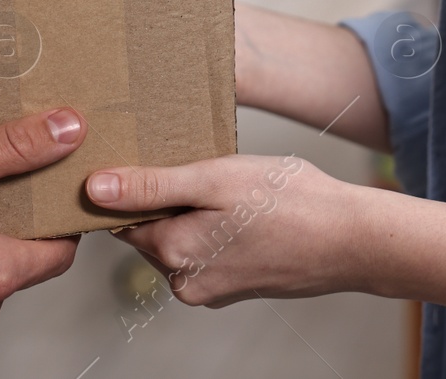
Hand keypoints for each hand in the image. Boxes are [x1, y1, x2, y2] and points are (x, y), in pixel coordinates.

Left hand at [86, 154, 367, 305]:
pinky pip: (208, 249)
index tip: (150, 157)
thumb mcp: (215, 179)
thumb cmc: (290, 202)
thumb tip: (94, 189)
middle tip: (199, 163)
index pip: (121, 218)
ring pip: (181, 238)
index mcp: (173, 253)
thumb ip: (152, 186)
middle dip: (166, 196)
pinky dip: (216, 226)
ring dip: (193, 210)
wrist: (352, 240)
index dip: (129, 184)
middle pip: (150, 229)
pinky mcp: (236, 285)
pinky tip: (243, 206)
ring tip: (228, 184)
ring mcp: (212, 288)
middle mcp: (185, 281)